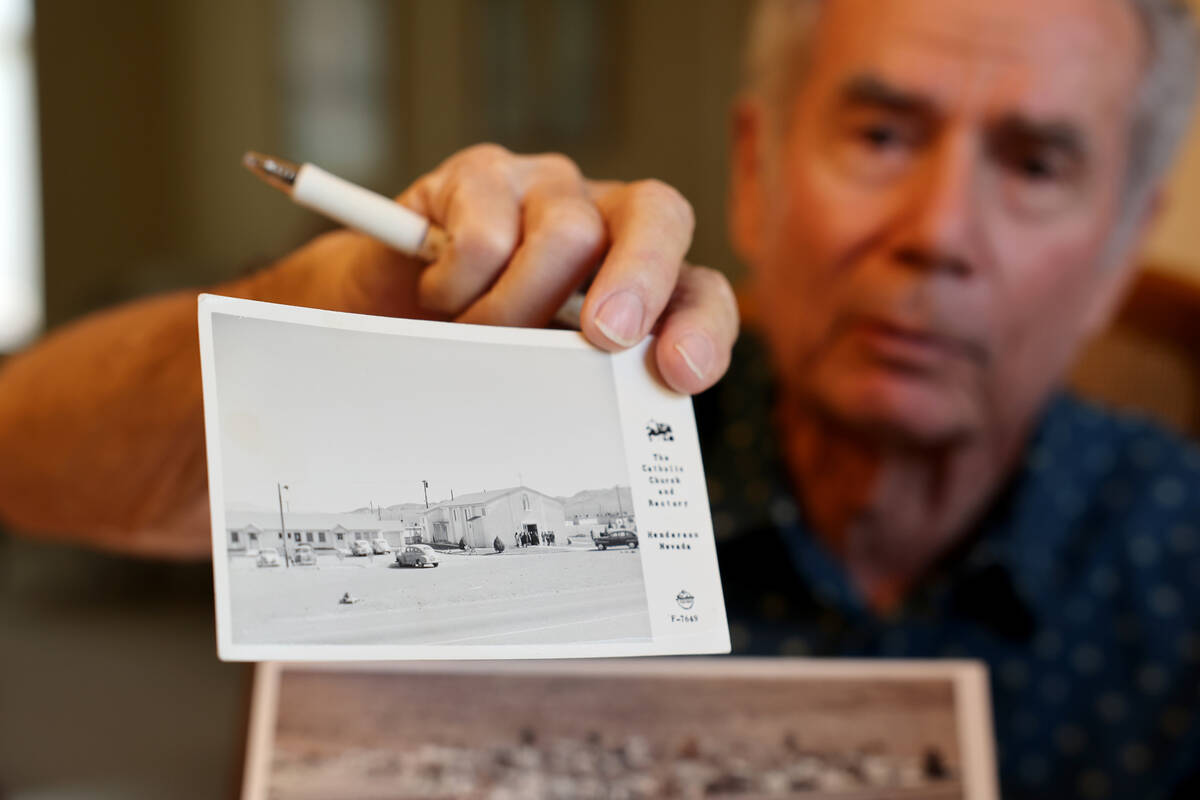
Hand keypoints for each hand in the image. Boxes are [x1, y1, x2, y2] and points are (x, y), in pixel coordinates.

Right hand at [340, 144, 738, 394]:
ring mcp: (546, 188)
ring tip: (474, 338)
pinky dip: (458, 286)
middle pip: (659, 214)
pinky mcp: (482, 174)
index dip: (702, 327)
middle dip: (639, 278)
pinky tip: (440, 296)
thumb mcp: (547, 378)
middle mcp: (606, 221)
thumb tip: (625, 419)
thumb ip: (594, 384)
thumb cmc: (480, 349)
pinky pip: (484, 233)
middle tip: (604, 337)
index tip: (682, 374)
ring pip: (565, 233)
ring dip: (514, 310)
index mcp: (642, 280)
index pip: (699, 289)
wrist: (389, 313)